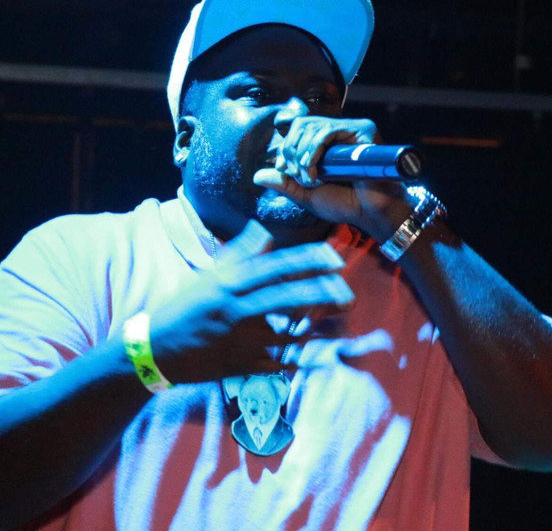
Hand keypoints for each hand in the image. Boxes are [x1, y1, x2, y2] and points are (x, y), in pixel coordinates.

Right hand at [149, 220, 353, 383]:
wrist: (156, 349)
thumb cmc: (186, 306)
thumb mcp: (209, 274)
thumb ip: (240, 252)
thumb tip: (265, 231)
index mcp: (228, 283)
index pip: (274, 266)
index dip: (307, 261)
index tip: (334, 258)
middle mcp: (236, 309)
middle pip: (286, 297)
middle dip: (321, 294)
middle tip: (348, 294)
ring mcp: (239, 340)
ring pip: (287, 335)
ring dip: (318, 331)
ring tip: (343, 324)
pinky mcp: (241, 365)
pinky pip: (277, 364)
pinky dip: (300, 361)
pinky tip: (322, 357)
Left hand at [253, 116, 411, 240]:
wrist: (369, 214)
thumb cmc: (344, 204)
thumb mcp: (306, 194)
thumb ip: (284, 183)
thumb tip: (257, 175)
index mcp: (326, 142)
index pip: (298, 129)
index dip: (286, 146)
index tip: (285, 169)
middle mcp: (339, 132)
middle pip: (301, 124)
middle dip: (291, 150)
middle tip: (297, 175)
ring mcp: (351, 129)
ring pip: (312, 126)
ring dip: (302, 154)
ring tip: (309, 177)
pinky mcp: (362, 131)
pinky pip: (328, 131)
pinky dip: (314, 151)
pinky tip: (315, 172)